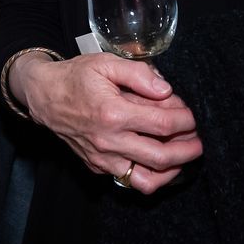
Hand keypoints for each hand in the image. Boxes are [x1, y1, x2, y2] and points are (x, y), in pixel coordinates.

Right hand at [14, 53, 202, 193]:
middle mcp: (108, 141)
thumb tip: (166, 89)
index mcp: (112, 113)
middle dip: (187, 150)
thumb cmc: (76, 76)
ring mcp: (102, 158)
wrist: (44, 96)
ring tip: (183, 157)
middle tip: (198, 141)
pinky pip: (129, 180)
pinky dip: (150, 175)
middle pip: (161, 156)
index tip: (192, 115)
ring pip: (146, 180)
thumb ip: (139, 73)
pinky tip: (159, 161)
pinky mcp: (97, 167)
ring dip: (172, 171)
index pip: (162, 123)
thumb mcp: (106, 63)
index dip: (184, 120)